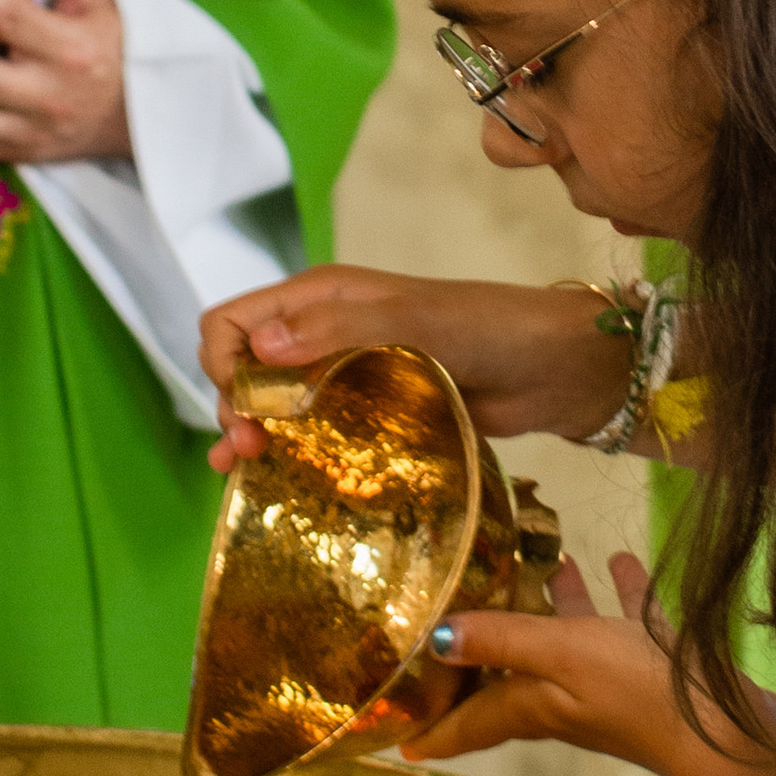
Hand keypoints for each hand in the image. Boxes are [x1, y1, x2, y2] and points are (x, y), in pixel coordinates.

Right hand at [199, 269, 632, 468]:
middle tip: (246, 449)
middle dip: (232, 404)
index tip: (241, 405)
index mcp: (320, 298)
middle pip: (244, 368)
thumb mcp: (415, 320)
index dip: (222, 361)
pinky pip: (309, 434)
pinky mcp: (367, 416)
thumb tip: (263, 346)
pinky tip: (269, 476)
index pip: (234, 321)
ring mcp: (343, 378)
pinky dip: (283, 452)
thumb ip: (340, 329)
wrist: (553, 368)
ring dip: (249, 432)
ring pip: (271, 405)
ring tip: (242, 468)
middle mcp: (322, 334)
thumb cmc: (490, 327)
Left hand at [411, 551, 775, 775]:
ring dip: (556, 604)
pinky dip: (619, 593)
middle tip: (460, 614)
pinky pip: (629, 622)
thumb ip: (502, 639)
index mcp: (536, 705)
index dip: (433, 728)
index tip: (397, 737)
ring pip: (572, 641)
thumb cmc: (642, 695)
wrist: (735, 732)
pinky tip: (619, 559)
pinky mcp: (659, 666)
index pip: (470, 720)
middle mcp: (569, 697)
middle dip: (488, 648)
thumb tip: (432, 640)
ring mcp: (615, 683)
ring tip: (547, 559)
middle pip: (514, 674)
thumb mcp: (562, 657)